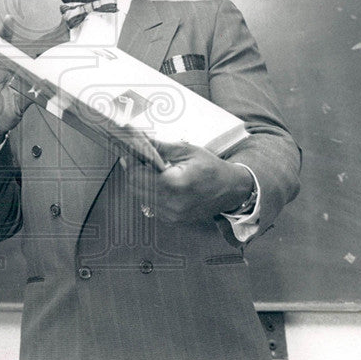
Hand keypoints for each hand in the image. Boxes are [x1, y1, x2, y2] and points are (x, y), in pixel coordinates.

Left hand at [123, 141, 253, 224]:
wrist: (230, 190)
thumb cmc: (211, 168)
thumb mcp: (187, 150)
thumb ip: (160, 147)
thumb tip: (139, 140)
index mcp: (175, 184)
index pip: (138, 174)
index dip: (131, 161)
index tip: (129, 150)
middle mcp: (171, 203)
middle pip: (135, 186)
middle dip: (133, 170)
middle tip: (137, 157)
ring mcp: (171, 214)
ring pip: (140, 196)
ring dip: (140, 181)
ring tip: (149, 168)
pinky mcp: (172, 219)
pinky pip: (150, 204)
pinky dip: (149, 192)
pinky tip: (158, 181)